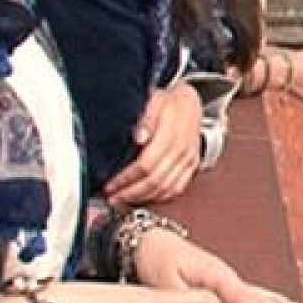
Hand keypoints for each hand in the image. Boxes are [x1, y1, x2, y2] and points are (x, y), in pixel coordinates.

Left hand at [106, 82, 201, 205]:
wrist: (192, 102)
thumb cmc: (170, 101)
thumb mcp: (155, 100)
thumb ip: (147, 117)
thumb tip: (139, 137)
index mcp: (172, 135)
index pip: (146, 165)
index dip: (126, 178)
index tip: (110, 185)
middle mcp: (182, 151)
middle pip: (155, 181)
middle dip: (131, 193)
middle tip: (112, 199)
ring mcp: (189, 160)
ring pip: (166, 189)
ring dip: (143, 199)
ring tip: (123, 202)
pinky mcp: (192, 166)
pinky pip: (178, 189)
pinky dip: (160, 198)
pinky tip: (145, 199)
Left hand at [135, 227, 302, 302]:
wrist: (151, 240)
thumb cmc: (156, 260)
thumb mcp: (166, 283)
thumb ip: (189, 301)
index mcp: (215, 275)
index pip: (240, 302)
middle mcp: (228, 276)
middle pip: (258, 302)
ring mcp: (229, 278)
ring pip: (262, 298)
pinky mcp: (227, 282)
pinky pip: (256, 294)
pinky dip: (274, 302)